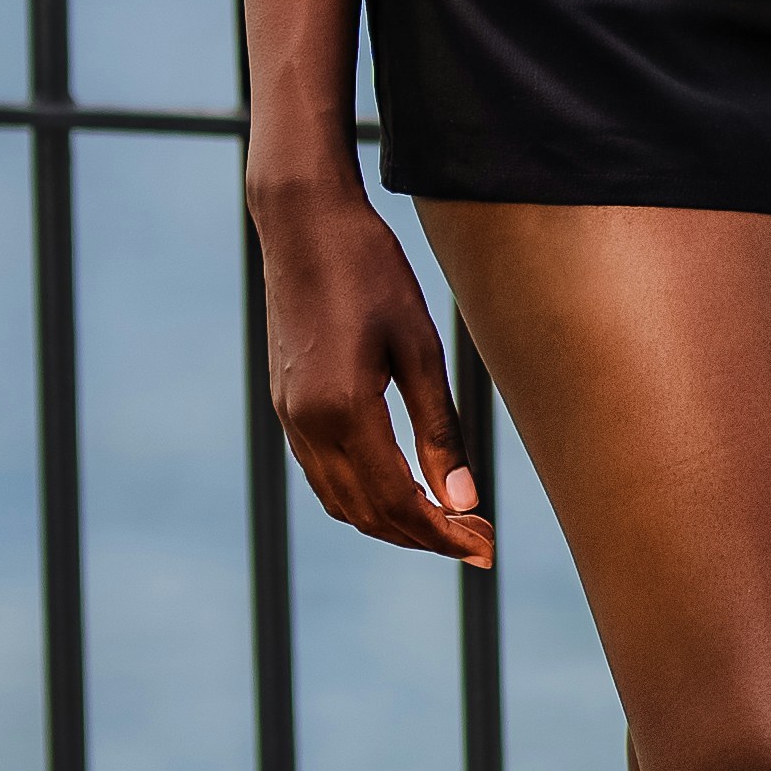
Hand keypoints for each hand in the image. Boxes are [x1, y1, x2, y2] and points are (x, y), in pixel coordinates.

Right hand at [253, 175, 493, 555]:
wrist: (304, 224)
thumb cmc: (372, 272)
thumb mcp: (420, 347)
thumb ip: (439, 429)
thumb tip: (463, 499)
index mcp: (344, 411)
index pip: (398, 502)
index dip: (443, 534)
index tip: (486, 547)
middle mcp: (307, 425)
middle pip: (367, 514)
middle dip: (424, 537)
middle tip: (478, 542)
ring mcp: (290, 417)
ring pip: (340, 502)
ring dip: (392, 523)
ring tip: (446, 523)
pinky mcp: (285, 405)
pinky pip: (322, 475)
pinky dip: (362, 498)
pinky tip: (400, 490)